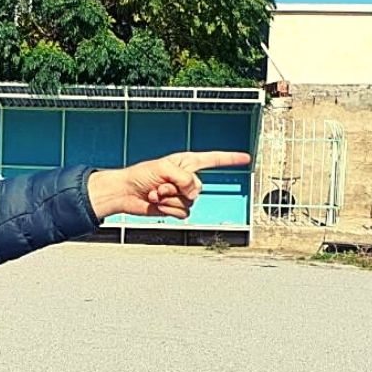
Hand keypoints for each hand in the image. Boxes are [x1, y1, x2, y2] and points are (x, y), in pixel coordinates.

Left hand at [87, 151, 250, 220]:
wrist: (125, 193)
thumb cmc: (140, 175)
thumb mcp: (164, 169)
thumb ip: (185, 178)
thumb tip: (194, 193)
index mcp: (186, 163)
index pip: (213, 159)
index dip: (230, 159)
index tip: (245, 158)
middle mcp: (186, 178)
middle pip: (199, 187)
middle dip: (178, 189)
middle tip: (161, 186)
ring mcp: (180, 194)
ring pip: (191, 202)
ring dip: (171, 200)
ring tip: (157, 194)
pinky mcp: (174, 208)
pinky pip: (183, 213)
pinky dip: (169, 210)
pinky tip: (157, 204)